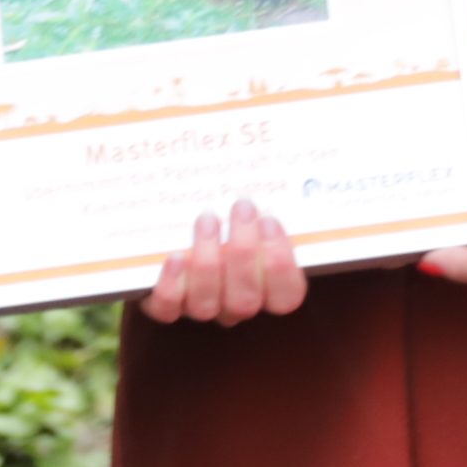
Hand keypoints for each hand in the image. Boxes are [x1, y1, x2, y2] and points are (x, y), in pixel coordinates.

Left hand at [141, 199, 307, 324]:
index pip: (287, 297)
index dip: (281, 266)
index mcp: (268, 289)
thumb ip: (276, 200)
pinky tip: (176, 255)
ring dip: (209, 261)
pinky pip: (167, 309)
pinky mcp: (165, 306)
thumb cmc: (235, 215)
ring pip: (208, 305)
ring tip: (207, 218)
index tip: (272, 221)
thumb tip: (302, 157)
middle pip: (246, 300)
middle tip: (241, 206)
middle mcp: (236, 304)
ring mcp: (201, 307)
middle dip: (244, 252)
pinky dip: (171, 285)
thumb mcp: (260, 210)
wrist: (184, 228)